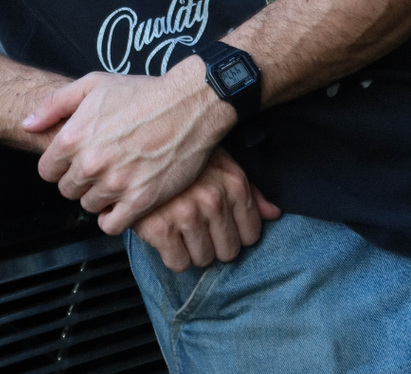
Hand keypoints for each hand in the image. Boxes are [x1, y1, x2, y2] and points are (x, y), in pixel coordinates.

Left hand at [22, 64, 234, 234]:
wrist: (189, 104)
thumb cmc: (142, 92)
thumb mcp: (93, 84)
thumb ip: (54, 104)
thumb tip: (27, 125)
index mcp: (73, 137)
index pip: (47, 171)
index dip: (61, 165)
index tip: (78, 158)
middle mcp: (90, 163)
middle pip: (67, 190)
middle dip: (80, 180)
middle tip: (101, 165)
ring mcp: (116, 184)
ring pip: (89, 207)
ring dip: (99, 196)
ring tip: (116, 177)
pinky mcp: (141, 200)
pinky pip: (111, 225)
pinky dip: (114, 217)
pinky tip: (123, 201)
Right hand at [133, 147, 280, 271]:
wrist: (136, 147)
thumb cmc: (181, 155)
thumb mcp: (220, 162)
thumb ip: (250, 191)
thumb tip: (274, 214)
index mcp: (233, 182)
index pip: (250, 234)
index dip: (234, 232)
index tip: (218, 223)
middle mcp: (213, 199)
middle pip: (228, 251)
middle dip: (213, 242)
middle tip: (196, 225)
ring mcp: (186, 214)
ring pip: (204, 259)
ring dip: (192, 248)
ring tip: (179, 225)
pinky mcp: (160, 228)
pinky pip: (178, 263)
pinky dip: (171, 254)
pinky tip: (165, 232)